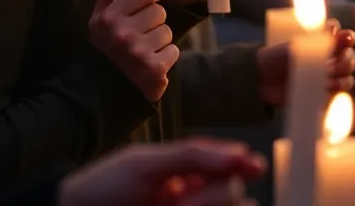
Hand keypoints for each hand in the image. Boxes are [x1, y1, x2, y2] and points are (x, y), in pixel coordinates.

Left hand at [58, 138, 265, 205]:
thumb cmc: (102, 188)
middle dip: (216, 194)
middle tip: (185, 197)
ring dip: (210, 205)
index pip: (223, 165)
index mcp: (180, 173)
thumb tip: (237, 153)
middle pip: (230, 193)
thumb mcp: (145, 163)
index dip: (240, 163)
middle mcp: (188, 197)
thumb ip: (191, 155)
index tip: (253, 164)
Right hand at [89, 0, 178, 100]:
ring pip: (167, 31)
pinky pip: (173, 50)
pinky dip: (167, 56)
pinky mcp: (153, 68)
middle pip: (160, 11)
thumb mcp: (98, 20)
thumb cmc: (105, 48)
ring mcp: (138, 52)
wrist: (106, 87)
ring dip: (160, 39)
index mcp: (110, 17)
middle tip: (143, 31)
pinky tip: (152, 62)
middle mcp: (123, 33)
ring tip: (146, 48)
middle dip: (154, 20)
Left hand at [256, 20, 354, 105]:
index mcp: (323, 42)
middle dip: (346, 60)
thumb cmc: (277, 57)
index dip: (348, 37)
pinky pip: (339, 92)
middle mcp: (329, 59)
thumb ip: (317, 40)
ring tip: (325, 77)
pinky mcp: (324, 92)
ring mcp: (327, 76)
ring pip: (348, 78)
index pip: (345, 36)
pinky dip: (334, 89)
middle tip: (333, 63)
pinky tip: (324, 86)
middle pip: (351, 58)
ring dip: (340, 77)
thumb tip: (335, 29)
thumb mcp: (297, 46)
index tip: (346, 39)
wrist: (263, 80)